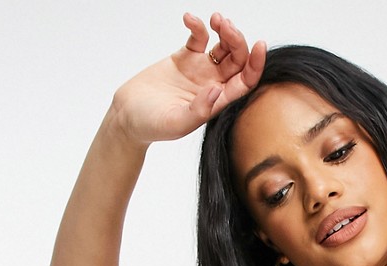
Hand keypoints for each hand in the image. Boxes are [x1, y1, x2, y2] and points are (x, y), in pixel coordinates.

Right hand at [110, 12, 265, 145]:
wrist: (128, 115)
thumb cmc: (152, 125)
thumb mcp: (177, 123)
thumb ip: (199, 110)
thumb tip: (216, 90)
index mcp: (217, 102)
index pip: (245, 82)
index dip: (256, 65)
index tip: (259, 46)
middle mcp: (213, 85)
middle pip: (237, 60)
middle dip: (237, 40)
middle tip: (224, 26)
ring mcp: (200, 71)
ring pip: (222, 47)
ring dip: (224, 30)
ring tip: (215, 19)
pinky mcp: (184, 58)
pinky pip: (198, 38)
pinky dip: (197, 26)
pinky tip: (189, 19)